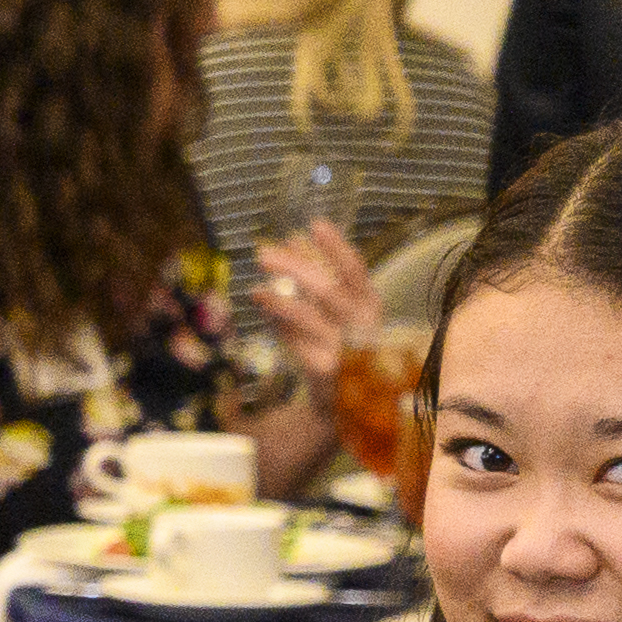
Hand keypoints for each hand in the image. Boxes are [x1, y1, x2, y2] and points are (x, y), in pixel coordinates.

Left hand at [256, 216, 378, 366]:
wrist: (346, 397)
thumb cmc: (340, 342)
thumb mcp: (333, 306)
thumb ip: (316, 273)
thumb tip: (293, 238)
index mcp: (368, 302)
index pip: (355, 269)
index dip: (335, 247)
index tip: (314, 224)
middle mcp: (362, 323)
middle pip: (328, 289)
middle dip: (294, 268)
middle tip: (263, 253)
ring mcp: (346, 347)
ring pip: (310, 318)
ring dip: (279, 300)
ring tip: (254, 290)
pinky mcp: (325, 369)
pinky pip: (296, 343)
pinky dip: (279, 327)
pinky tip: (264, 315)